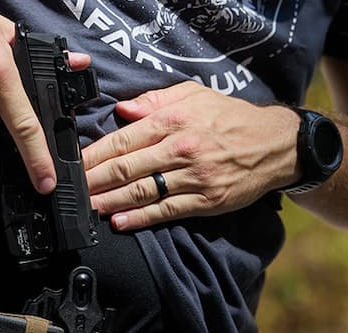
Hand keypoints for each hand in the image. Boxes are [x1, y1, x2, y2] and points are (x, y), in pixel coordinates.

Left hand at [82, 81, 300, 229]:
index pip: (123, 140)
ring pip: (143, 192)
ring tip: (88, 208)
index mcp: (174, 121)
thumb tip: (122, 111)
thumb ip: (155, 101)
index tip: (73, 165)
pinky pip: (166, 211)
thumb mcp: (194, 95)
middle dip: (94, 181)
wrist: (277, 144)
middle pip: (127, 168)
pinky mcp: (206, 200)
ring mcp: (194, 177)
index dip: (94, 155)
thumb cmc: (230, 118)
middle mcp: (181, 149)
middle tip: (71, 191)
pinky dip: (140, 218)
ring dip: (110, 202)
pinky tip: (120, 222)